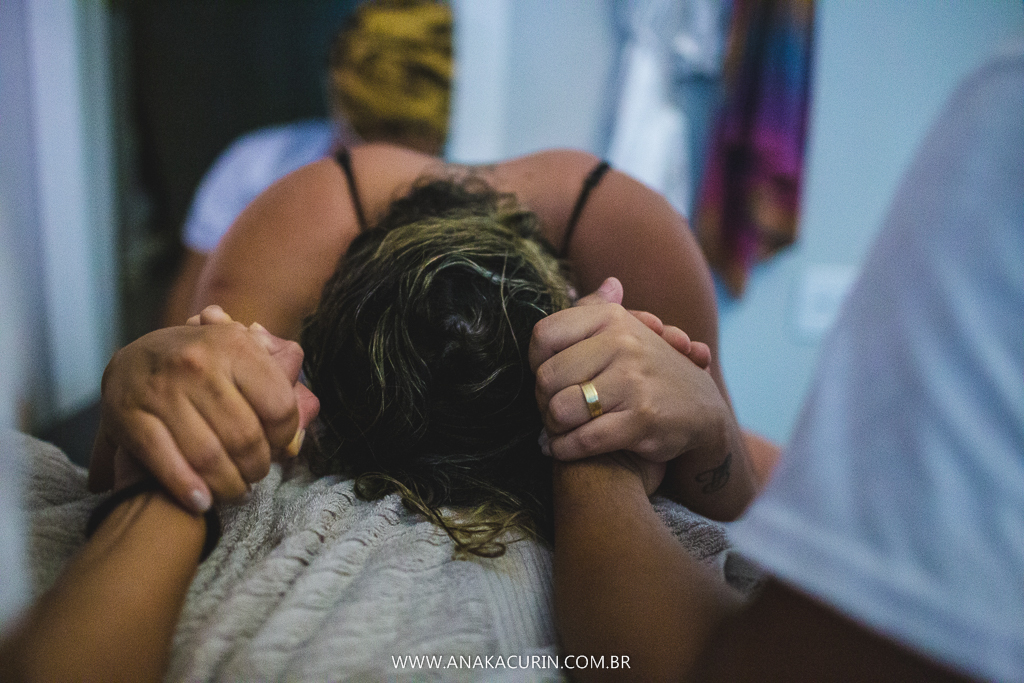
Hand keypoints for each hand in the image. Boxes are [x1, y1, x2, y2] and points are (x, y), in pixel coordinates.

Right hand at [90, 306, 319, 510]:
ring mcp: (161, 390)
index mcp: (233, 345)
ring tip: (235, 489)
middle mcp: (197, 364)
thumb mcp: (241, 353)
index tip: (279, 446)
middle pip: (246, 438)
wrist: (131, 363)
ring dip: (228, 485)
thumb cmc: (202, 364)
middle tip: (255, 474)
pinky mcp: (128, 416)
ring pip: (209, 457)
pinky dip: (188, 489)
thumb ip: (279, 377)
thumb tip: (305, 417)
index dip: (286, 437)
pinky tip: (202, 501)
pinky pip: (167, 464)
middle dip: (257, 467)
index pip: (279, 406)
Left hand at [531, 278, 729, 466]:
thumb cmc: (652, 371)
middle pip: (547, 377)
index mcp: (613, 319)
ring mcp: (633, 382)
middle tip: (548, 411)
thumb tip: (609, 283)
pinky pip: (583, 439)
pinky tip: (560, 449)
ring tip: (555, 430)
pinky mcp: (641, 420)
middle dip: (541, 401)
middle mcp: (623, 345)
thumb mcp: (631, 333)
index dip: (535, 361)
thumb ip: (604, 310)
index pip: (544, 335)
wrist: (702, 411)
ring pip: (560, 410)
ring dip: (552, 427)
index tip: (544, 374)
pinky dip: (564, 449)